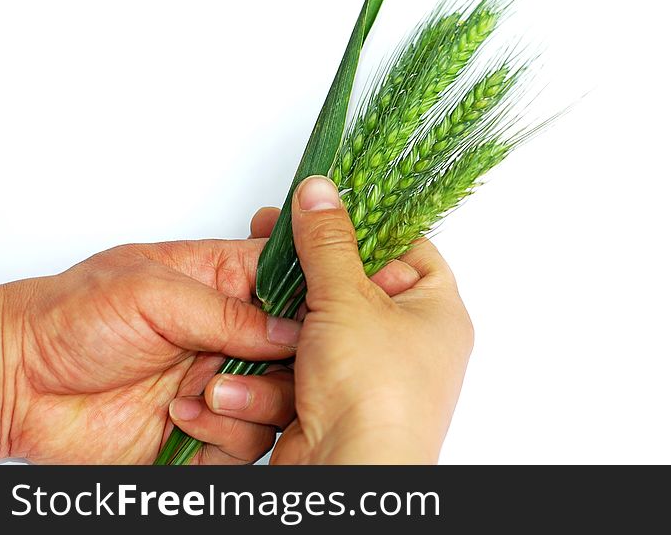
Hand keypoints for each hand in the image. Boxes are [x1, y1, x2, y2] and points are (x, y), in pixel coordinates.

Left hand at [0, 236, 300, 463]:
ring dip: (253, 401)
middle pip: (299, 350)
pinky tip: (183, 417)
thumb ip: (229, 310)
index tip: (318, 316)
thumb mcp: (152, 292)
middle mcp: (227, 334)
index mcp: (220, 282)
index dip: (312, 299)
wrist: (16, 385)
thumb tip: (291, 329)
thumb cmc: (69, 318)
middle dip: (290, 362)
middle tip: (265, 363)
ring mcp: (218, 382)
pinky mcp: (204, 431)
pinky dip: (223, 433)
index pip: (290, 282)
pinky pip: (248, 442)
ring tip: (206, 392)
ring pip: (281, 400)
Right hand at [256, 175, 473, 463]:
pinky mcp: (331, 407)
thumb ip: (328, 242)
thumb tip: (320, 191)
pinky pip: (294, 376)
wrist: (351, 478)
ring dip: (273, 338)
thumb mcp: (348, 299)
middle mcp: (408, 345)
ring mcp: (368, 378)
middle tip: (264, 248)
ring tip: (245, 328)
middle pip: (349, 291)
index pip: (406, 249)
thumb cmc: (374, 393)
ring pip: (312, 335)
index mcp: (434, 312)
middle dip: (300, 282)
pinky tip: (235, 386)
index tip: (320, 211)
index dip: (363, 228)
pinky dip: (266, 381)